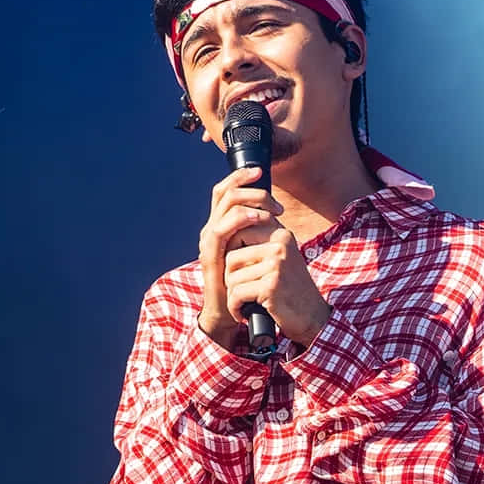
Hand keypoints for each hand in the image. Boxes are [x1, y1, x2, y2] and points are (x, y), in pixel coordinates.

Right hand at [197, 165, 281, 344]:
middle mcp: (210, 228)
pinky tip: (258, 219)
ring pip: (225, 205)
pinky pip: (221, 228)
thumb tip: (274, 212)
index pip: (225, 190)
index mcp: (220, 225)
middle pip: (224, 192)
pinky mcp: (210, 254)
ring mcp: (208, 241)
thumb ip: (257, 232)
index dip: (240, 176)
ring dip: (251, 201)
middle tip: (275, 202)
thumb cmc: (244, 281)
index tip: (261, 172)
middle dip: (251, 188)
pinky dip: (241, 218)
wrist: (227, 311)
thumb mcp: (252, 250)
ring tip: (271, 211)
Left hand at [224, 225, 332, 348]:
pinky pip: (236, 294)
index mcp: (281, 235)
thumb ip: (259, 246)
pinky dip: (235, 308)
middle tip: (240, 293)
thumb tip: (225, 236)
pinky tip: (243, 314)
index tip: (241, 277)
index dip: (232, 259)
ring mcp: (276, 265)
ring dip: (233, 296)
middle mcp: (280, 246)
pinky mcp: (271, 286)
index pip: (238, 235)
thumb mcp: (279, 261)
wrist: (313, 318)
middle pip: (231, 257)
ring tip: (244, 304)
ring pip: (231, 277)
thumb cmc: (290, 291)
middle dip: (230, 279)